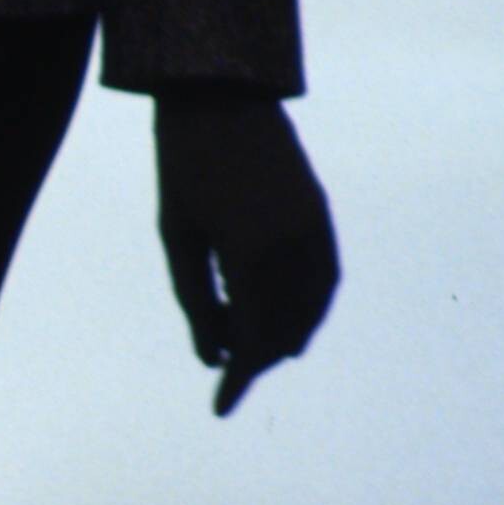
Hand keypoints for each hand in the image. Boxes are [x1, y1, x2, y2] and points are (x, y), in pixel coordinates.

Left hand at [153, 88, 338, 415]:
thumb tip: (213, 356)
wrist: (221, 97)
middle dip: (257, 358)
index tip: (221, 408)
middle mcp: (292, 246)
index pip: (249, 338)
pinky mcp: (320, 214)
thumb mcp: (177, 237)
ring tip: (254, 347)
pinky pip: (325, 279)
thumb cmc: (184, 167)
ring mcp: (314, 228)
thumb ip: (195, 302)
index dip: (236, 378)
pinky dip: (308, 307)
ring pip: (311, 310)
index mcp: (250, 253)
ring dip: (285, 336)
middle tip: (228, 370)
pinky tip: (287, 316)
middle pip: (284, 330)